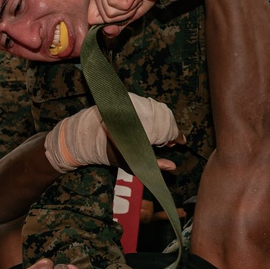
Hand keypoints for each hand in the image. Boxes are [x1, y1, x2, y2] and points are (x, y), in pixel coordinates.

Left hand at [43, 94, 183, 172]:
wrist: (87, 136)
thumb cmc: (110, 152)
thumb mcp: (132, 162)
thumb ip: (153, 165)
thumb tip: (173, 167)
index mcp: (144, 130)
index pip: (168, 130)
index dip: (177, 136)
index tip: (182, 142)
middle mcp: (141, 115)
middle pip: (165, 120)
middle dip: (170, 131)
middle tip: (172, 143)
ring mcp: (135, 106)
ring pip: (157, 113)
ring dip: (162, 123)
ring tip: (161, 137)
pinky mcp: (129, 101)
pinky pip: (147, 107)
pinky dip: (153, 117)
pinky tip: (152, 127)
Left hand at [88, 0, 157, 37]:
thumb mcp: (127, 17)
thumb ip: (115, 26)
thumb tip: (106, 31)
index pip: (92, 19)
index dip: (113, 20)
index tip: (126, 9)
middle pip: (103, 17)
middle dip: (124, 14)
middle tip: (133, 2)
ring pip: (109, 11)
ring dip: (128, 8)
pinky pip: (114, 2)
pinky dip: (130, 2)